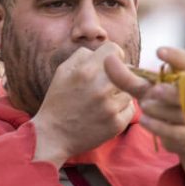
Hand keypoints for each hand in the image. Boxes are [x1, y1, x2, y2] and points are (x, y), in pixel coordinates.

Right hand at [31, 42, 135, 167]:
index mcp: (85, 71)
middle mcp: (100, 88)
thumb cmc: (58, 101)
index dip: (112, 56)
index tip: (108, 65)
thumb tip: (105, 51)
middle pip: (126, 69)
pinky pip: (131, 108)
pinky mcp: (117, 124)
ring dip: (120, 93)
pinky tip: (107, 113)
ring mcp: (110, 107)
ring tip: (104, 101)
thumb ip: (83, 55)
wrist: (53, 136)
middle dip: (117, 75)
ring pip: (129, 90)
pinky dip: (122, 109)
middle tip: (106, 85)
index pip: (115, 49)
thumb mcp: (62, 71)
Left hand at [105, 47, 184, 185]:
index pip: (184, 61)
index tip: (158, 52)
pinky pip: (178, 132)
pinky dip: (160, 126)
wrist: (182, 139)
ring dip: (162, 109)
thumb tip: (108, 60)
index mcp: (184, 77)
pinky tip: (145, 121)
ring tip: (146, 108)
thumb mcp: (145, 91)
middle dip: (169, 91)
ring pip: (182, 112)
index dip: (174, 55)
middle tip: (153, 91)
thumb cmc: (162, 107)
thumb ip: (126, 78)